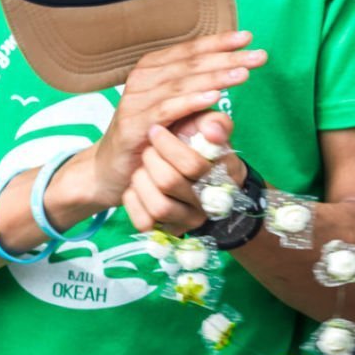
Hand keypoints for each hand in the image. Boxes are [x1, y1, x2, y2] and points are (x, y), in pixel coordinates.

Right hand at [86, 31, 265, 205]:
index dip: (218, 42)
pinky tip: (214, 97)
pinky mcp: (134, 125)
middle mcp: (143, 79)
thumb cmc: (151, 137)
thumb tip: (237, 75)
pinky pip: (167, 109)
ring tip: (243, 72)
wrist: (112, 169)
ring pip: (182, 83)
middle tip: (258, 55)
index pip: (190, 51)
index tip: (247, 37)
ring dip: (215, 76)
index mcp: (153, 69)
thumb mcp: (180, 113)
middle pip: (190, 64)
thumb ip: (203, 94)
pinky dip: (191, 101)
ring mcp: (136, 101)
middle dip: (226, 57)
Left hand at [122, 115, 234, 233]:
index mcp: (222, 174)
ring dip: (141, 179)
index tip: (155, 130)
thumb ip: (213, 122)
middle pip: (169, 182)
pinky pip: (145, 223)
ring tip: (142, 167)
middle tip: (148, 146)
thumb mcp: (200, 124)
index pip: (194, 165)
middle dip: (150, 158)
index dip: (169, 147)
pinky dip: (133, 199)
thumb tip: (212, 132)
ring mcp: (189, 219)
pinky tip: (136, 187)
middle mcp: (208, 201)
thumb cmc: (183, 139)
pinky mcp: (168, 232)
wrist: (154, 164)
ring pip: (158, 206)